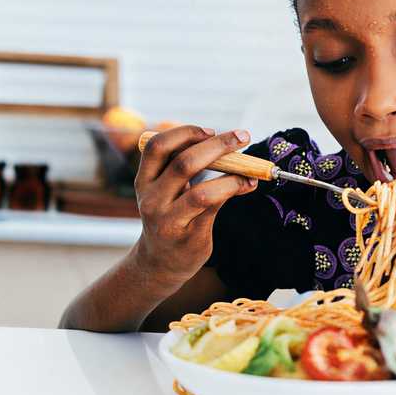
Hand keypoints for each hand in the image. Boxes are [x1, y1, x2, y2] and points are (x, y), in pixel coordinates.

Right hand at [134, 125, 257, 281]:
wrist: (160, 263)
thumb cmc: (171, 216)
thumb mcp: (165, 191)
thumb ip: (184, 169)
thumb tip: (227, 145)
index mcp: (145, 180)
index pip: (157, 146)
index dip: (185, 133)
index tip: (211, 131)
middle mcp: (152, 199)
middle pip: (183, 163)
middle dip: (217, 145)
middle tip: (242, 136)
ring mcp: (168, 220)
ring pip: (201, 192)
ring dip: (232, 175)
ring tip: (251, 170)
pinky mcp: (187, 237)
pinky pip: (214, 209)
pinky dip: (234, 191)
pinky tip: (247, 185)